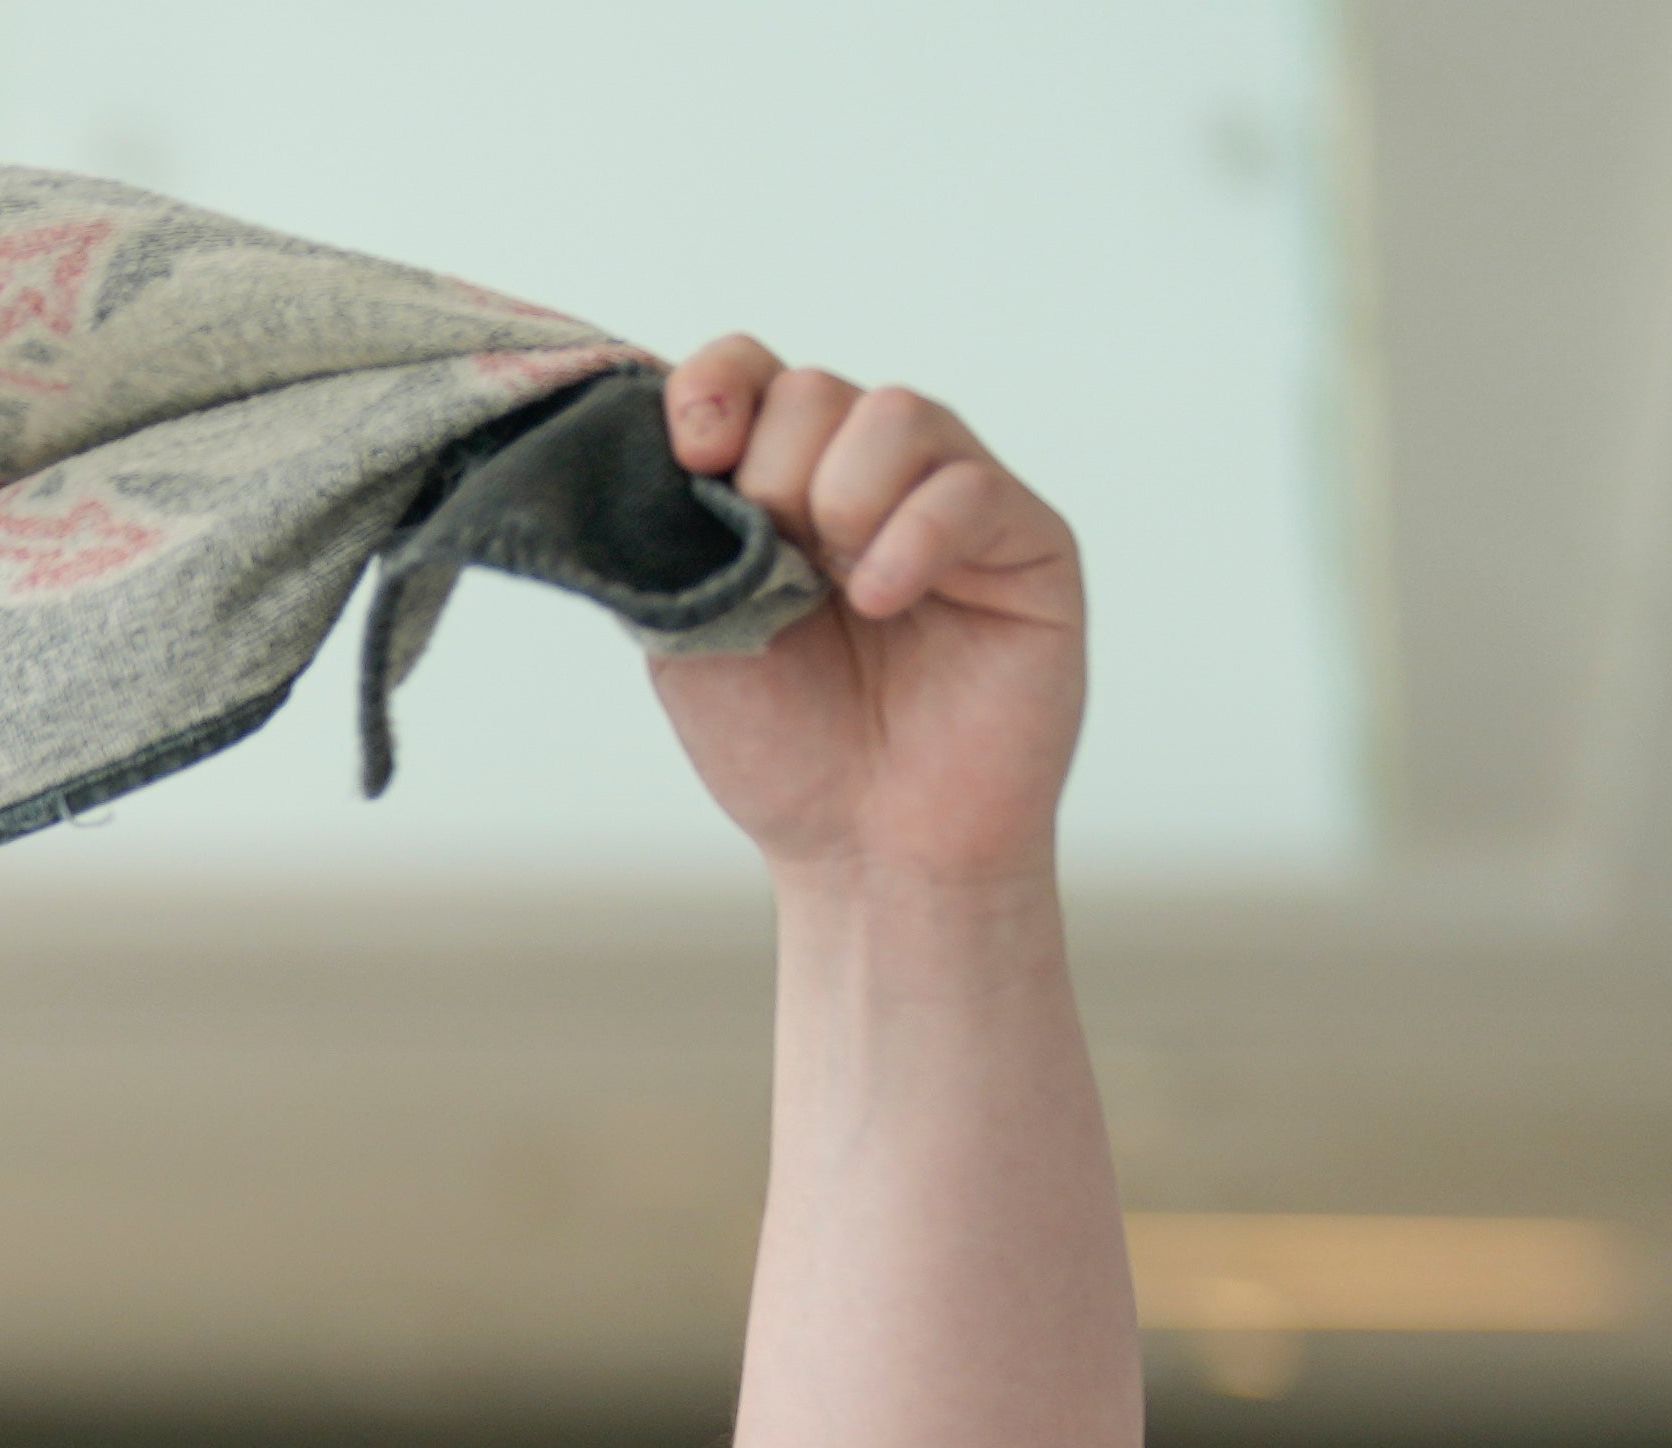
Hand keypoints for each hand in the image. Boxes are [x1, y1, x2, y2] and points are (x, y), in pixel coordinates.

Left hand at [645, 341, 1086, 891]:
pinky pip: (968, 487)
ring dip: (843, 496)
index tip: (693, 454)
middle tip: (777, 569)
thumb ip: (669, 534)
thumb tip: (644, 440)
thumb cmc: (786, 751)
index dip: (713, 388)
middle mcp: (869, 477)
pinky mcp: (1027, 542)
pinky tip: (883, 600)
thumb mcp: (687, 632)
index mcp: (782, 486)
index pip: (748, 371)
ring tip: (840, 593)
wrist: (869, 852)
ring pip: (894, 413)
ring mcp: (951, 501)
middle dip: (772, 473)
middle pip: (813, 388)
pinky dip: (913, 536)